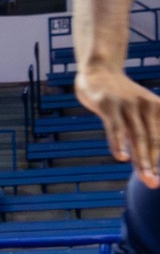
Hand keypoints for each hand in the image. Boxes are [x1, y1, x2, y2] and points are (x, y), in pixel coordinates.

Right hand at [75, 68, 159, 187]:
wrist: (100, 70)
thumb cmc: (118, 95)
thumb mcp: (136, 110)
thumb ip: (141, 131)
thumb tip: (139, 158)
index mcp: (157, 108)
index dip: (158, 159)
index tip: (156, 180)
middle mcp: (146, 106)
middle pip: (152, 140)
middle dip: (153, 164)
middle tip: (153, 184)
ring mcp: (126, 105)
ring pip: (137, 136)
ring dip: (141, 159)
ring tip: (144, 176)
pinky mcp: (108, 105)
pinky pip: (115, 127)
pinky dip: (118, 143)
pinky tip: (121, 157)